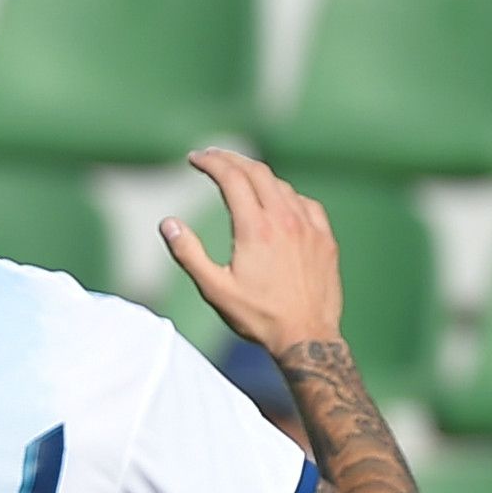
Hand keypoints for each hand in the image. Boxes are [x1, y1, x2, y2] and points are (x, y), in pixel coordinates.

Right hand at [161, 148, 343, 356]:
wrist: (307, 335)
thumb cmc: (258, 317)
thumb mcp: (214, 289)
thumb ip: (188, 253)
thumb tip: (167, 223)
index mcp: (255, 229)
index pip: (231, 178)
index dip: (211, 162)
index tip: (194, 159)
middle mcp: (285, 220)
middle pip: (257, 172)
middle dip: (231, 159)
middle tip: (211, 157)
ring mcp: (309, 227)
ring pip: (281, 185)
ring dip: (256, 175)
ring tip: (238, 177)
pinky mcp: (324, 238)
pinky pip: (304, 202)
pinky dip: (284, 193)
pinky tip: (276, 201)